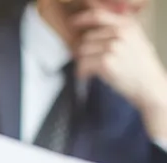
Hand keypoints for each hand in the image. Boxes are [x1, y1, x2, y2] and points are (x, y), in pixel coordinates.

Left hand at [71, 8, 166, 139]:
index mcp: (127, 25)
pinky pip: (83, 64)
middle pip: (87, 38)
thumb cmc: (140, 67)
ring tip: (90, 71)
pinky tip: (87, 77)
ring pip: (82, 52)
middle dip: (84, 52)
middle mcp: (120, 33)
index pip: (98, 15)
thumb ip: (116, 32)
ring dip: (82, 63)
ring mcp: (112, 47)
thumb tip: (92, 32)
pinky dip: (82, 72)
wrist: (149, 85)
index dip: (83, 19)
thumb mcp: (134, 41)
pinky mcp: (105, 62)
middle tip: (88, 63)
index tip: (73, 23)